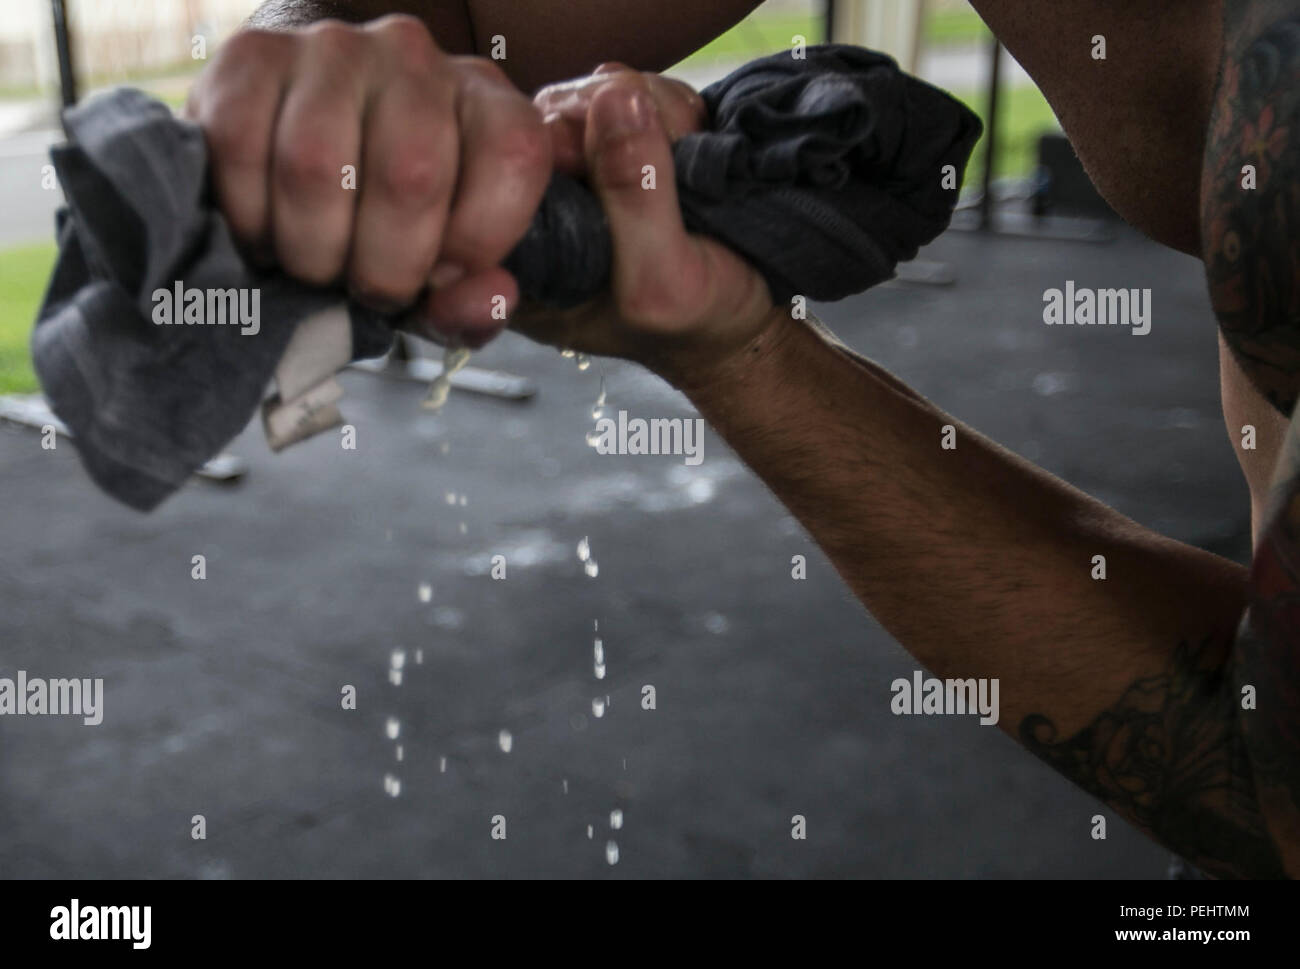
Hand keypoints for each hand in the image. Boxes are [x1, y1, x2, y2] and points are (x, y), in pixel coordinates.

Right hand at [185, 15, 550, 346]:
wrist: (296, 151)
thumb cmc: (388, 226)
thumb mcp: (444, 275)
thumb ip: (472, 304)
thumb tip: (484, 299)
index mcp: (487, 102)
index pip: (513, 157)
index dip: (476, 241)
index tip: (441, 276)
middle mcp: (416, 58)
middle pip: (410, 174)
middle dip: (384, 267)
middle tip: (367, 287)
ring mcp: (332, 48)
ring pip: (314, 165)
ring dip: (310, 251)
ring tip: (315, 263)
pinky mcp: (250, 54)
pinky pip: (239, 148)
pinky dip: (249, 218)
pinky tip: (266, 230)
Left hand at [513, 67, 779, 386]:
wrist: (752, 309)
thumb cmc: (696, 322)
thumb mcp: (663, 284)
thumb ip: (635, 202)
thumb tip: (615, 99)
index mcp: (526, 259)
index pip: (503, 176)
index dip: (554, 153)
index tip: (601, 172)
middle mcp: (547, 206)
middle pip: (548, 119)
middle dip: (611, 125)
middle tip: (666, 164)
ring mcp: (586, 166)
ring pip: (594, 94)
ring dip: (652, 111)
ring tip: (689, 157)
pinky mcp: (626, 137)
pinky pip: (634, 89)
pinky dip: (671, 106)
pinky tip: (692, 141)